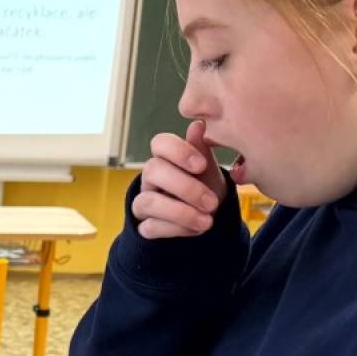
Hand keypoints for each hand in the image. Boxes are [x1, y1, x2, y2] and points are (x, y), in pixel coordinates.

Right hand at [133, 120, 228, 239]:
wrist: (206, 216)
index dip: (178, 152)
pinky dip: (176, 230)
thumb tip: (198, 125)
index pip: (159, 143)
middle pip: (152, 170)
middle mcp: (150, 177)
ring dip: (180, 212)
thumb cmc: (205, 185)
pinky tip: (196, 230)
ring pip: (147, 202)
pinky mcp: (145, 226)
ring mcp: (144, 201)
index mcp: (166, 157)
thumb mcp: (208, 169)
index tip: (201, 165)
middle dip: (184, 187)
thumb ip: (202, 149)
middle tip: (212, 202)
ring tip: (207, 221)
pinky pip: (150, 227)